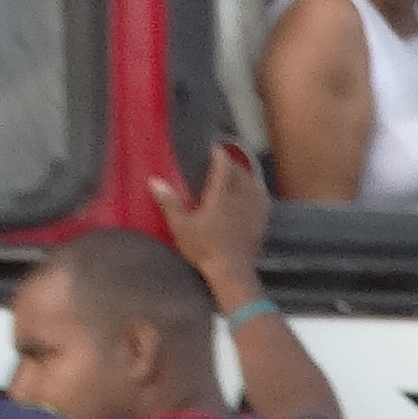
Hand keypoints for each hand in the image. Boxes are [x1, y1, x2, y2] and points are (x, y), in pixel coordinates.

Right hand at [147, 138, 269, 302]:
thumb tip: (155, 181)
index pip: (223, 165)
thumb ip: (169, 202)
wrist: (233, 271)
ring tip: (237, 175)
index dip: (219, 154)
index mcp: (222, 194)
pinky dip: (256, 190)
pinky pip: (262, 198)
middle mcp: (242, 196)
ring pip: (253, 183)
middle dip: (231, 164)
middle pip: (240, 172)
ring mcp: (255, 209)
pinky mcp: (262, 221)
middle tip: (222, 162)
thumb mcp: (181, 226)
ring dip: (245, 175)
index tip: (214, 148)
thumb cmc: (205, 248)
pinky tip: (254, 194)